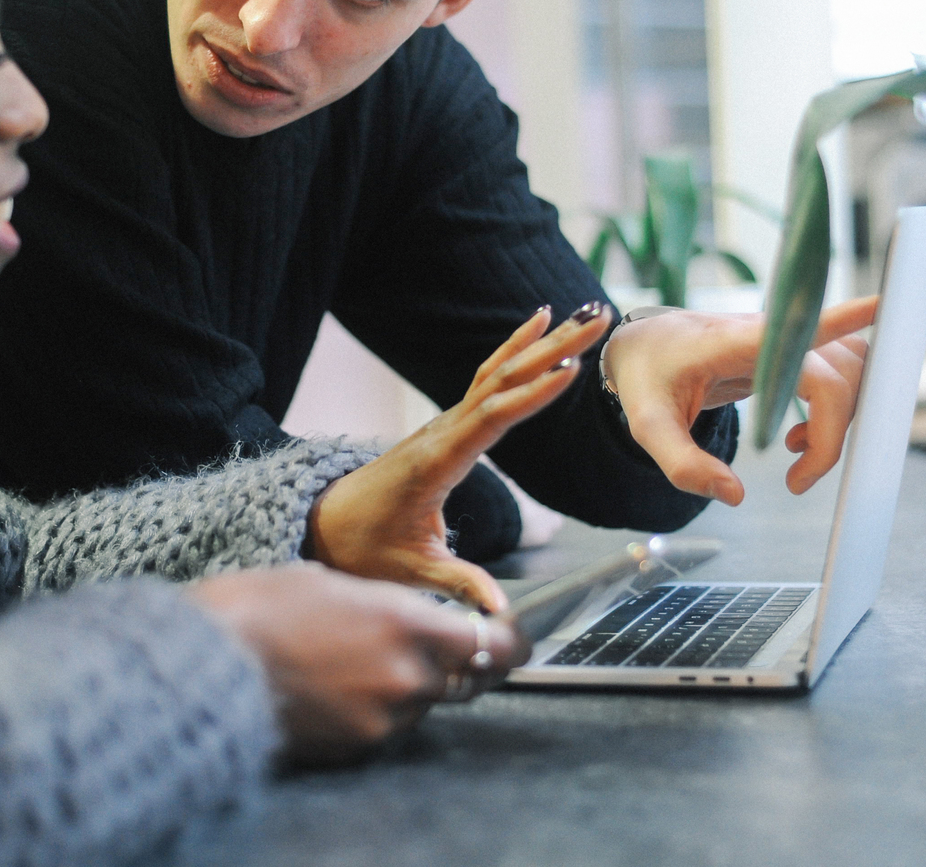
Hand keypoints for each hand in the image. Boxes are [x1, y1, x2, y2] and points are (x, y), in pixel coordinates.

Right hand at [188, 562, 528, 763]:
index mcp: (404, 622)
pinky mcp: (354, 750)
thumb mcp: (331, 583)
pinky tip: (329, 688)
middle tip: (403, 644)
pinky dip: (368, 712)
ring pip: (416, 705)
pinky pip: (382, 729)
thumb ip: (387, 606)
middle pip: (457, 678)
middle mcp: (404, 676)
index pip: (490, 642)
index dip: (508, 641)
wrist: (204, 665)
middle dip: (441, 662)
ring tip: (345, 663)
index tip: (513, 638)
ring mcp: (381, 720)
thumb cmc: (257, 609)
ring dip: (400, 688)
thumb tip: (410, 619)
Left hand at [303, 304, 613, 612]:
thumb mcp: (412, 572)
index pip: (490, 421)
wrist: (327, 525)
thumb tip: (499, 613)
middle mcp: (441, 432)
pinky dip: (515, 351)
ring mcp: (445, 424)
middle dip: (551, 348)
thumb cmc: (366, 546)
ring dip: (542, 342)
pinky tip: (536, 326)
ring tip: (584, 312)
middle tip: (597, 319)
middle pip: (502, 381)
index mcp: (436, 462)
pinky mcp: (449, 425)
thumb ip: (459, 585)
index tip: (569, 370)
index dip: (530, 396)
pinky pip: (486, 380)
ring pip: (497, 373)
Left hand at [600, 296, 878, 503]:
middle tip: (797, 480)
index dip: (843, 319)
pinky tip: (798, 438)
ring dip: (840, 419)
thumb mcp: (648, 425)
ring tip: (798, 452)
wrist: (644, 347)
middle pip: (836, 374)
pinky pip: (840, 376)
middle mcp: (772, 336)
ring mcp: (788, 342)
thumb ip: (683, 463)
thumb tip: (734, 495)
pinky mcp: (794, 355)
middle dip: (832, 433)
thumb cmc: (647, 377)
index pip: (798, 330)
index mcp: (735, 342)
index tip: (882, 305)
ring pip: (849, 372)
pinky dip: (836, 412)